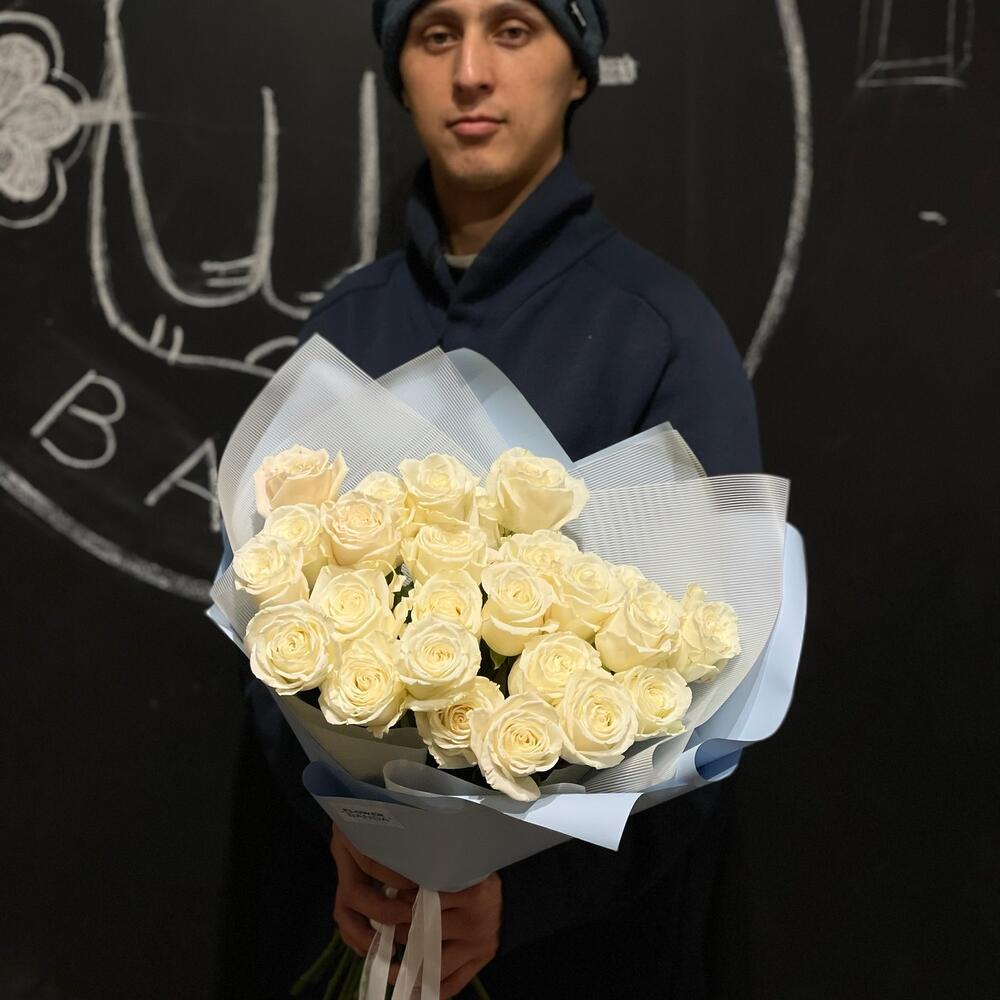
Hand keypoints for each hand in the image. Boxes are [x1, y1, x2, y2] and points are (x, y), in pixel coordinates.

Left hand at [329, 826, 501, 998]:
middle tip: (379, 927)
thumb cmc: (480, 880)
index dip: (402, 900)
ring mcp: (477, 945)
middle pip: (425, 929)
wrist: (515, 899)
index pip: (426, 898)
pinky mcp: (480, 962)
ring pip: (433, 961)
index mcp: (470, 891)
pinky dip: (430, 990)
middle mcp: (474, 920)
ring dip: (406, 964)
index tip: (385, 899)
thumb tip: (395, 886)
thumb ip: (437, 876)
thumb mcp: (463, 870)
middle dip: (398, 929)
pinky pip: (452, 983)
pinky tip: (410, 988)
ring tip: (385, 964)